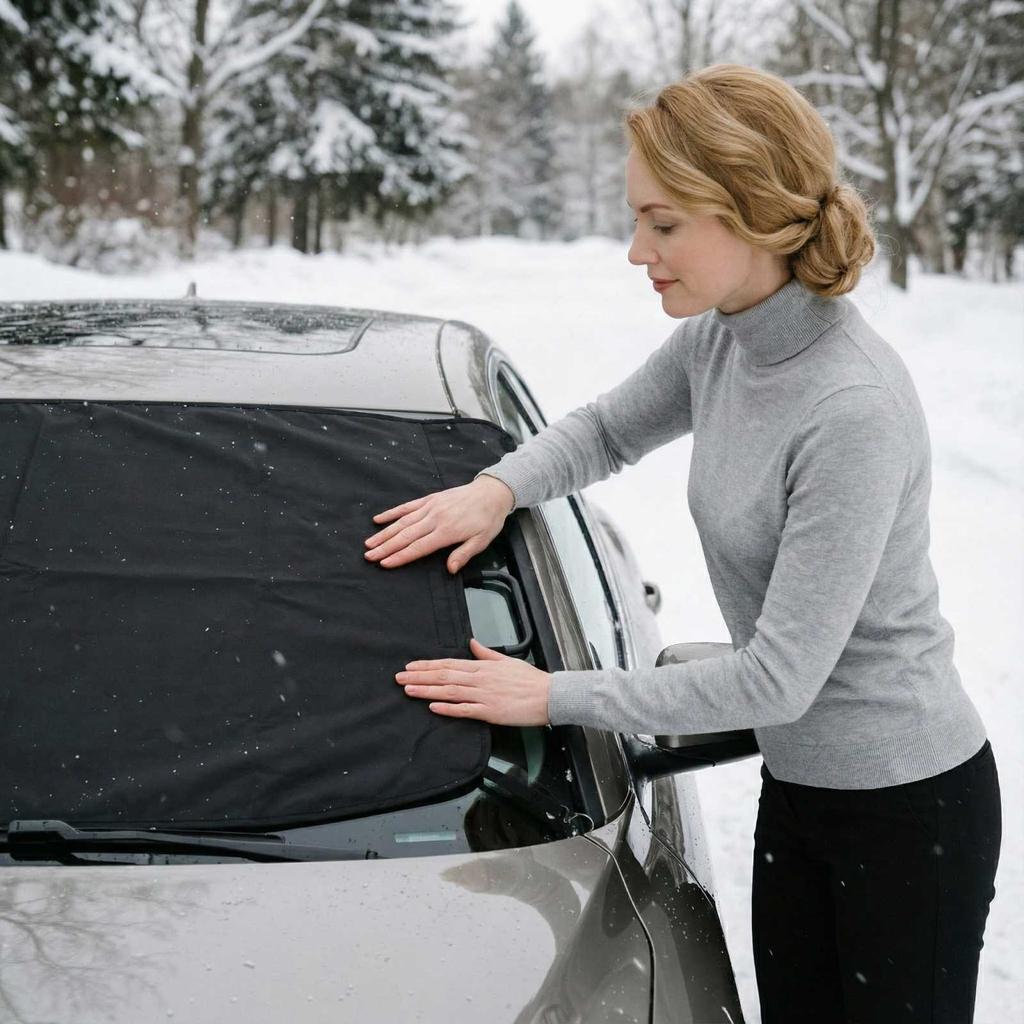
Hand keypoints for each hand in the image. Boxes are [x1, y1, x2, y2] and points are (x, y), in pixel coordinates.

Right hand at [365, 475, 515, 574]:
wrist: (492, 492)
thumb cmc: (488, 519)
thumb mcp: (482, 540)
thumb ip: (464, 554)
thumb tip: (450, 569)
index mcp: (447, 531)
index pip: (418, 547)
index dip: (400, 556)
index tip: (384, 563)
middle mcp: (435, 518)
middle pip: (405, 535)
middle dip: (385, 547)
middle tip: (368, 556)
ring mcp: (430, 507)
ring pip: (402, 522)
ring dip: (384, 533)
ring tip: (369, 543)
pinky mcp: (430, 499)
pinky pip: (407, 506)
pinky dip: (392, 513)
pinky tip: (378, 519)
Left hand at [395, 637, 550, 725]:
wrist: (550, 695)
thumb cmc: (531, 679)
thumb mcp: (507, 661)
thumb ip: (486, 653)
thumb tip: (471, 642)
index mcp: (483, 667)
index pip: (449, 663)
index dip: (428, 665)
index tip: (411, 667)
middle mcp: (480, 679)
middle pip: (444, 675)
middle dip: (420, 677)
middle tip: (399, 678)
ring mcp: (484, 695)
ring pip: (450, 691)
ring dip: (427, 690)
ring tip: (408, 690)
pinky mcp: (491, 711)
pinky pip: (465, 710)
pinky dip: (448, 708)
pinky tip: (433, 707)